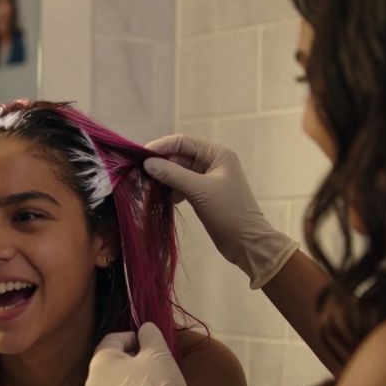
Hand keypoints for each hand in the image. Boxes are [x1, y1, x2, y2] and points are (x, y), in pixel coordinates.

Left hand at [86, 323, 212, 385]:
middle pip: (110, 362)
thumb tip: (144, 329)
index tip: (149, 344)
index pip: (112, 340)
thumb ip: (149, 334)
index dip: (132, 337)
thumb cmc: (159, 385)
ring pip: (111, 383)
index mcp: (99, 363)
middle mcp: (91, 384)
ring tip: (149, 383)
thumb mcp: (159, 353)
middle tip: (152, 362)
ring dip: (127, 379)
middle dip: (130, 358)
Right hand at [144, 134, 296, 288]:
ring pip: (179, 172)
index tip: (139, 157)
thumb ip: (173, 174)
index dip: (161, 147)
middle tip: (139, 177)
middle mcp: (213, 162)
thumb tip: (147, 163)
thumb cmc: (228, 212)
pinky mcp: (204, 194)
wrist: (247, 242)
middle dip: (160, 166)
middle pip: (179, 156)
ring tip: (149, 190)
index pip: (183, 142)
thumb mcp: (199, 191)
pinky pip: (182, 186)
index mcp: (217, 154)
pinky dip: (172, 191)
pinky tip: (165, 200)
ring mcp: (209, 178)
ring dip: (164, 180)